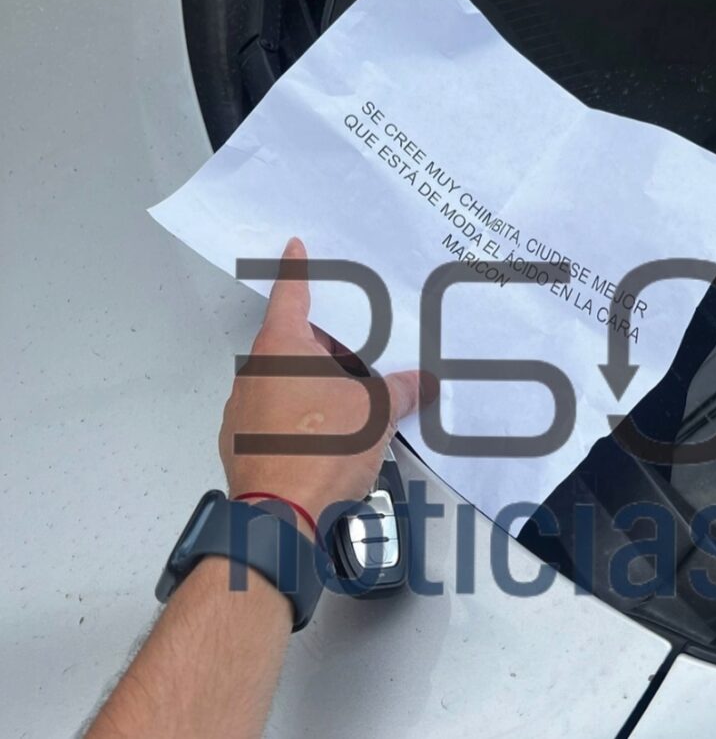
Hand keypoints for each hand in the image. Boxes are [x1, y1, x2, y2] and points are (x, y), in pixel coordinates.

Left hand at [219, 237, 430, 525]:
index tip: (294, 249)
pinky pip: (276, 416)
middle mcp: (255, 373)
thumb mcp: (376, 412)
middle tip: (363, 355)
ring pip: (286, 382)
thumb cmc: (319, 452)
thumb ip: (401, 390)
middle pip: (295, 344)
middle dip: (330, 348)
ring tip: (354, 404)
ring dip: (316, 386)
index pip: (290, 295)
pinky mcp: (243, 445)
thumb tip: (422, 383)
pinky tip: (329, 437)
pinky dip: (301, 417)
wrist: (281, 518)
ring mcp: (244, 411)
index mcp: (282, 349)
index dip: (297, 269)